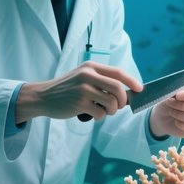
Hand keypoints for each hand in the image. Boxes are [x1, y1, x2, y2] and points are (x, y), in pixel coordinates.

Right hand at [16, 63, 142, 122]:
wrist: (43, 96)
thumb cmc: (67, 89)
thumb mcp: (83, 77)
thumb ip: (102, 81)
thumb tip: (126, 93)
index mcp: (91, 66)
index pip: (118, 72)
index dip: (132, 81)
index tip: (140, 89)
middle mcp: (88, 75)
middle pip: (118, 88)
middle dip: (123, 100)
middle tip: (119, 106)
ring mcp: (83, 89)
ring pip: (111, 103)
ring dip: (111, 111)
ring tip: (102, 110)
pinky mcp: (79, 103)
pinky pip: (100, 113)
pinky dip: (99, 117)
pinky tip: (91, 114)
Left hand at [149, 90, 183, 138]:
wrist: (165, 116)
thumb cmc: (171, 102)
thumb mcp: (172, 95)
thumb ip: (177, 93)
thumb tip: (177, 95)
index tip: (177, 96)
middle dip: (181, 106)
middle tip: (170, 103)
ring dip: (179, 115)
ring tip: (172, 112)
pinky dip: (181, 125)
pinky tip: (176, 121)